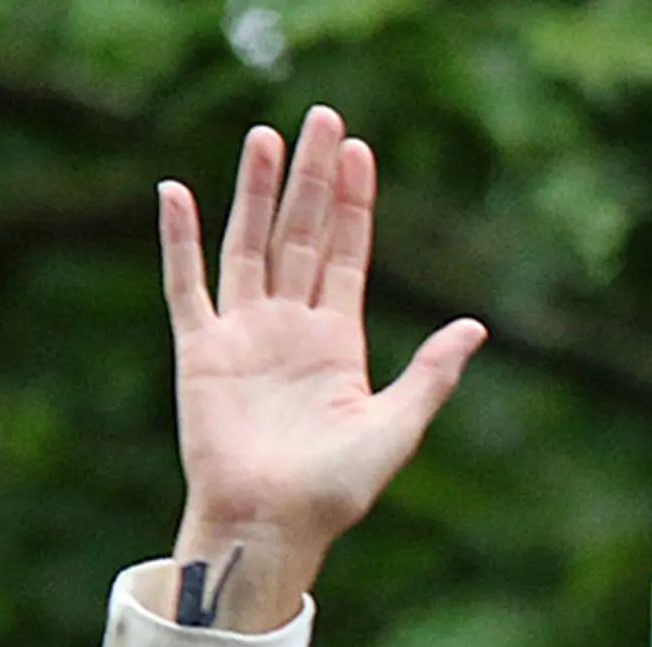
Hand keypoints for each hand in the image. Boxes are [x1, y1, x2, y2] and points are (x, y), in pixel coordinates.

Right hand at [158, 108, 485, 629]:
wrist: (273, 524)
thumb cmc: (336, 491)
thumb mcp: (396, 427)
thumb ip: (430, 374)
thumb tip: (475, 326)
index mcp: (338, 342)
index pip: (347, 254)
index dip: (354, 204)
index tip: (359, 151)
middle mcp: (290, 328)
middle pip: (302, 235)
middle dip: (313, 178)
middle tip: (323, 117)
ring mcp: (244, 334)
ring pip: (250, 244)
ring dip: (256, 192)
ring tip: (266, 137)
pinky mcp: (202, 351)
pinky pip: (187, 285)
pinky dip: (179, 241)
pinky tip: (176, 192)